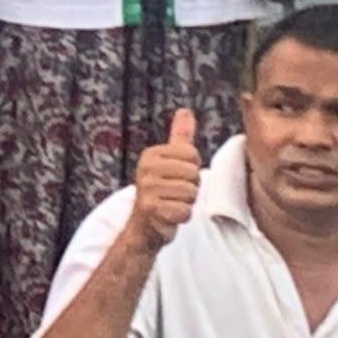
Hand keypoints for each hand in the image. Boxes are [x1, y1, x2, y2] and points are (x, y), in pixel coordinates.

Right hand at [128, 109, 202, 249]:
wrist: (143, 227)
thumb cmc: (161, 191)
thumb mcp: (169, 162)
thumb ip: (179, 137)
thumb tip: (185, 110)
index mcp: (151, 154)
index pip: (192, 155)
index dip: (192, 170)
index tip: (176, 178)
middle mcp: (145, 168)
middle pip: (193, 174)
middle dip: (190, 188)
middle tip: (174, 194)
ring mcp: (146, 188)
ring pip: (191, 194)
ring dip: (186, 204)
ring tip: (171, 204)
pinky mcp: (151, 209)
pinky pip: (185, 211)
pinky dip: (182, 217)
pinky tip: (169, 216)